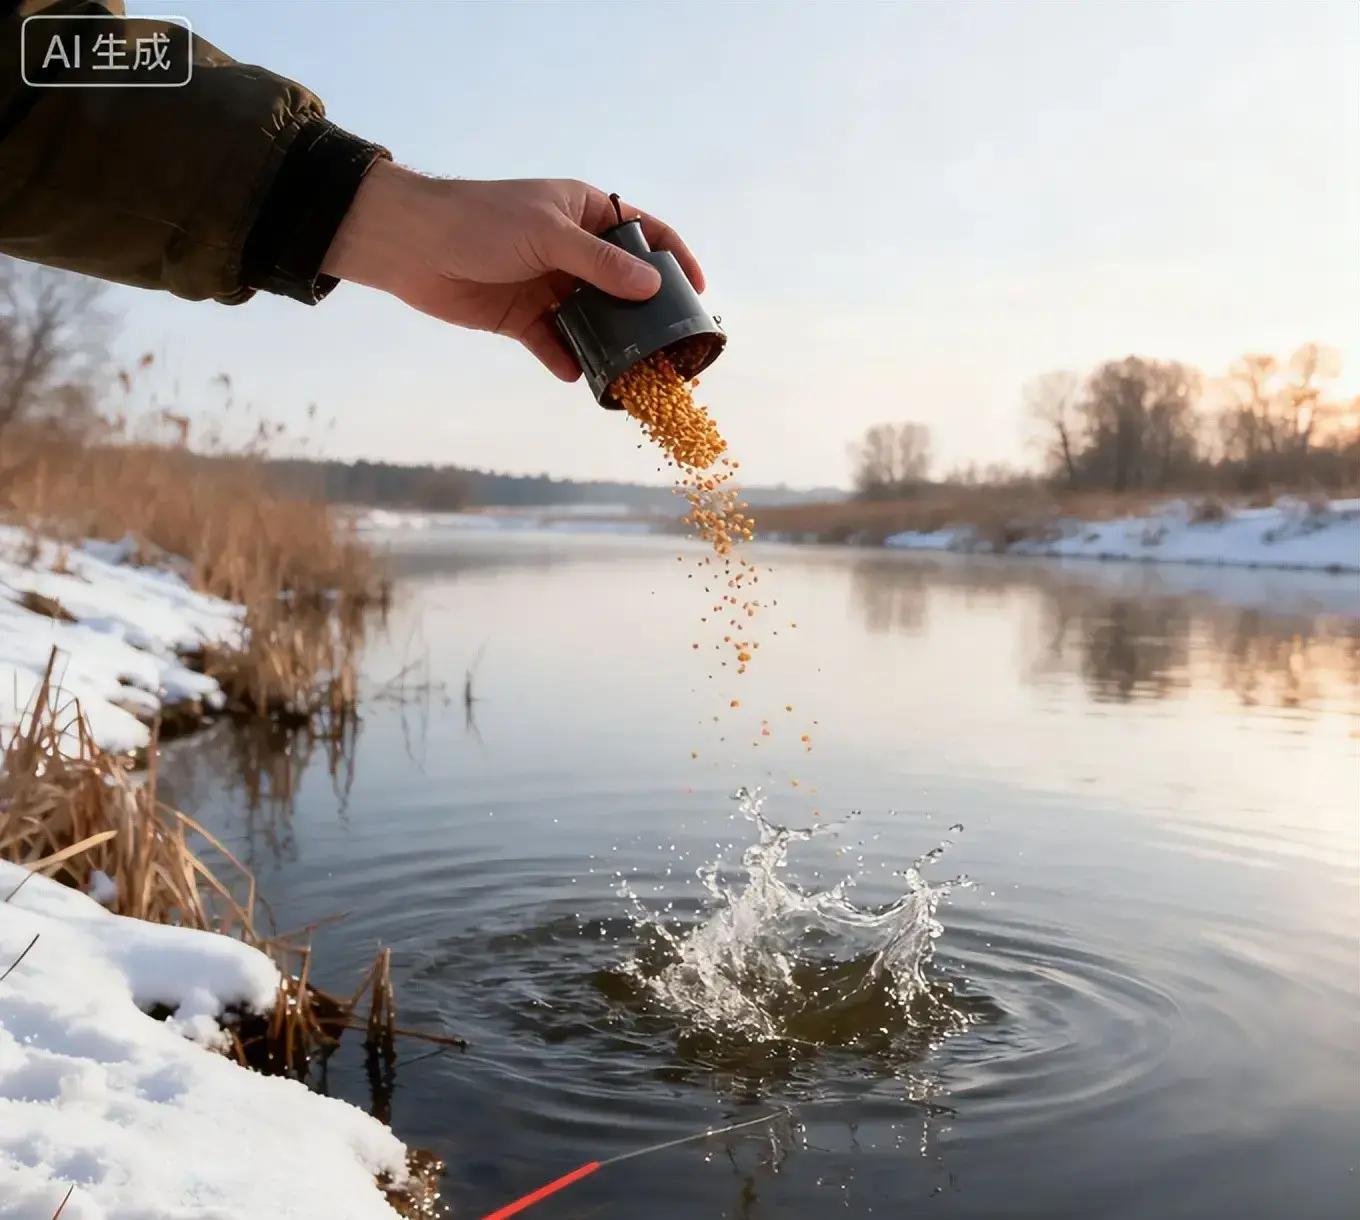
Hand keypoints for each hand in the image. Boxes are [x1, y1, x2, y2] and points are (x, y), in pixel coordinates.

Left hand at [322, 163, 704, 380]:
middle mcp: (571, 249)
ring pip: (591, 318)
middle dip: (644, 312)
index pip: (642, 231)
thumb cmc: (480, 221)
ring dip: (608, 342)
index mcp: (583, 212)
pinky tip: (579, 375)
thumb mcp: (548, 235)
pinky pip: (555, 343)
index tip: (697, 289)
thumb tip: (652, 287)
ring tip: (630, 369)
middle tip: (669, 342)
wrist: (411, 245)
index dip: (674, 257)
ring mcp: (548, 284)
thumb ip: (600, 264)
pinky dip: (567, 358)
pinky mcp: (522, 317)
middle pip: (621, 282)